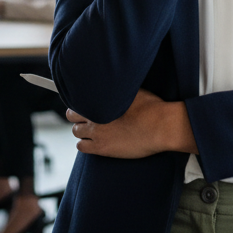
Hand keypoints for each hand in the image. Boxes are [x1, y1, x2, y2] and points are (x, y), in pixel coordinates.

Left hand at [66, 89, 197, 158]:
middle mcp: (95, 114)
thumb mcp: (133, 90)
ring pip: (76, 131)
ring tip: (91, 130)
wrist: (160, 126)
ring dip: (81, 130)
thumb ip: (117, 90)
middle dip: (78, 115)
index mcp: (102, 99)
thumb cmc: (152, 107)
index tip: (85, 104)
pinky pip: (81, 147)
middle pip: (72, 114)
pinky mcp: (101, 148)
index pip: (78, 99)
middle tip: (86, 117)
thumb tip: (113, 84)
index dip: (81, 102)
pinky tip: (93, 142)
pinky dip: (84, 144)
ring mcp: (97, 132)